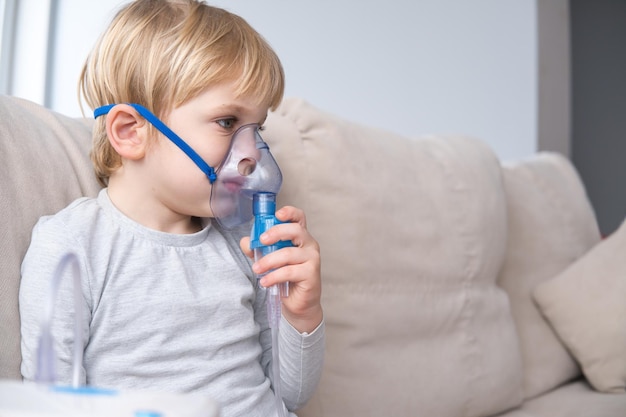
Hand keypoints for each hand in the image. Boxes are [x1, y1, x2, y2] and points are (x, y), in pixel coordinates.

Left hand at [240, 206, 322, 333]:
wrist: (297, 303)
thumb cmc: (286, 277)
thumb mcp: (268, 260)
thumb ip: (257, 249)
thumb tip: (245, 241)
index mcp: (300, 236)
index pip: (299, 218)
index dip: (290, 212)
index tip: (277, 214)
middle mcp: (309, 244)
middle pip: (296, 230)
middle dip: (276, 232)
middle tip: (260, 241)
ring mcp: (312, 258)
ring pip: (289, 253)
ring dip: (269, 261)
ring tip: (256, 269)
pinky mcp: (311, 274)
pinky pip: (290, 271)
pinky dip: (274, 276)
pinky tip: (265, 282)